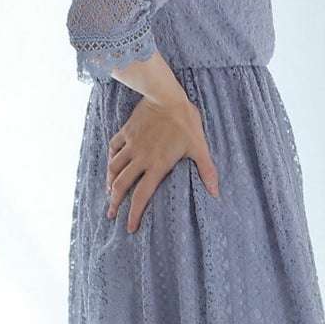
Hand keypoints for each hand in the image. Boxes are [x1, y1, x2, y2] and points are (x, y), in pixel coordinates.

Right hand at [106, 91, 219, 232]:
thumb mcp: (199, 146)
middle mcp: (140, 158)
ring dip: (109, 183)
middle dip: (115, 203)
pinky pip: (113, 148)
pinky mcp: (126, 132)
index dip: (134, 214)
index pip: (141, 195)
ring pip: (114, 168)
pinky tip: (110, 165)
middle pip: (121, 185)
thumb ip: (207, 171)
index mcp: (157, 165)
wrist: (165, 95)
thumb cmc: (185, 121)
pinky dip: (110, 159)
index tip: (130, 228)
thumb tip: (216, 192)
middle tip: (111, 215)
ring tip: (108, 194)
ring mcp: (131, 145)